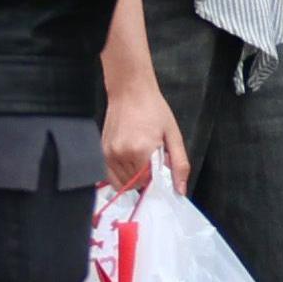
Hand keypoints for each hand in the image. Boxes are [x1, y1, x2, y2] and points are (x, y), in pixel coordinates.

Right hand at [99, 76, 184, 195]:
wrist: (130, 91)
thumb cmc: (153, 109)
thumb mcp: (173, 136)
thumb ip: (179, 165)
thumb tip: (180, 190)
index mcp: (140, 151)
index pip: (148, 182)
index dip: (156, 178)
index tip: (159, 165)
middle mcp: (120, 154)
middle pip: (134, 183)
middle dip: (145, 177)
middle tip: (151, 158)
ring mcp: (108, 153)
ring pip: (121, 182)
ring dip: (132, 176)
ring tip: (140, 157)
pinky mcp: (102, 151)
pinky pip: (109, 175)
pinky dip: (120, 174)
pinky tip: (129, 160)